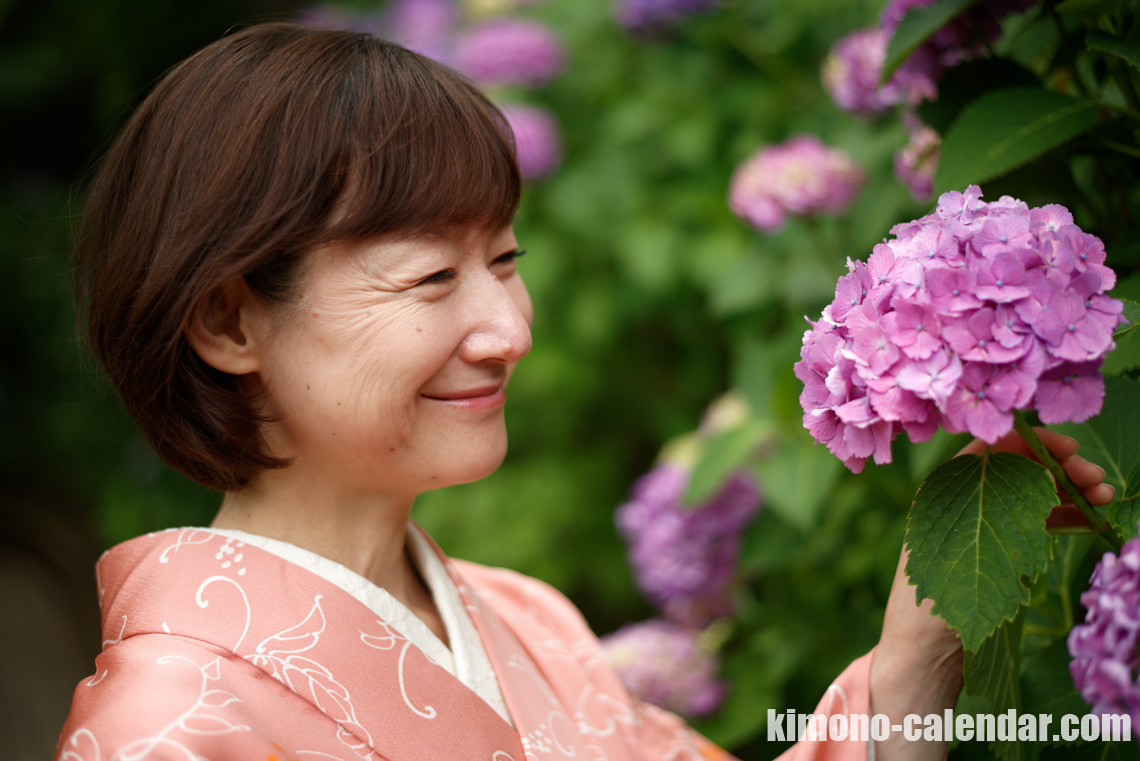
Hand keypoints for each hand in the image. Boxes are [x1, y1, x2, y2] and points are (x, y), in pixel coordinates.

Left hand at [868, 428, 1112, 760]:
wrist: (924, 658)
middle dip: (1060, 466)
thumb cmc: (925, 607)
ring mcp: (985, 526)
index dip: (1032, 443)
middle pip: (1018, 468)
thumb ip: (978, 503)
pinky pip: (1038, 523)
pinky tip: (1092, 518)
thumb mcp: (942, 550)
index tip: (1070, 448)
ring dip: (1071, 489)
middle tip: (1096, 478)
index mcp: (941, 493)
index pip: (991, 450)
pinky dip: (1067, 516)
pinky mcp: (1002, 551)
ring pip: (1033, 494)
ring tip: (1104, 495)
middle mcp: (961, 502)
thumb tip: (1020, 460)